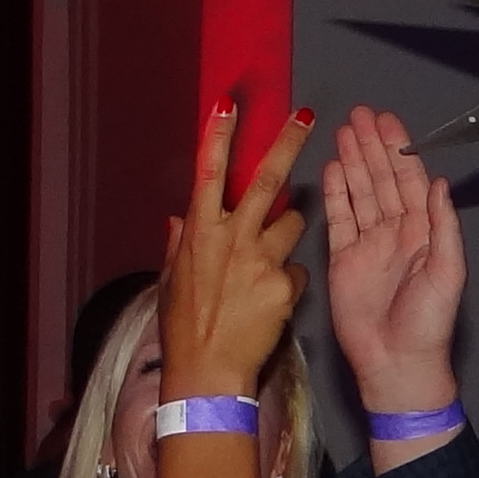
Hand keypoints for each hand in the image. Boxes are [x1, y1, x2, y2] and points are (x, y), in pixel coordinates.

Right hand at [158, 92, 316, 399]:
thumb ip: (180, 244)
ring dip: (288, 233)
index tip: (229, 104)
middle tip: (307, 116)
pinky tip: (272, 302)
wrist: (207, 373)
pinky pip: (297, 269)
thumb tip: (178, 218)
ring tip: (266, 263)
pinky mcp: (284, 284)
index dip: (219, 136)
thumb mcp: (172, 281)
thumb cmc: (183, 328)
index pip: (208, 172)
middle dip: (288, 143)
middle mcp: (231, 238)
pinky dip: (289, 280)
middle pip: (266, 180)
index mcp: (199, 231)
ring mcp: (261, 259)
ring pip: (292, 224)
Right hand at [320, 105, 468, 425]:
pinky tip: (330, 169)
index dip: (397, 151)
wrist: (396, 364)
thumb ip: (443, 226)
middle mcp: (395, 233)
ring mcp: (368, 246)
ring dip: (351, 162)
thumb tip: (439, 182)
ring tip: (342, 132)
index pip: (409, 182)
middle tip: (359, 115)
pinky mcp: (343, 261)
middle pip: (381, 180)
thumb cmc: (428, 324)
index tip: (387, 123)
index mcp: (423, 233)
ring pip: (359, 194)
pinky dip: (334, 194)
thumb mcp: (447, 272)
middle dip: (371, 147)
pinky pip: (338, 220)